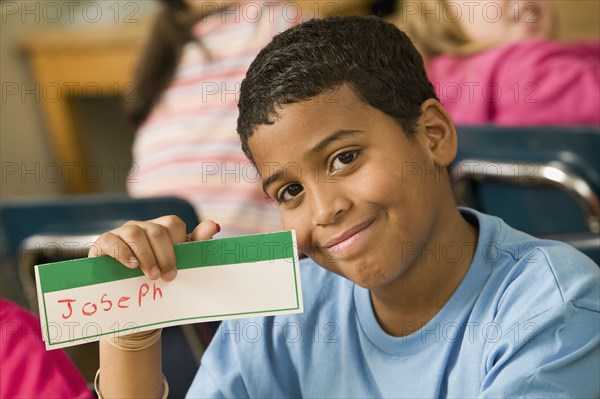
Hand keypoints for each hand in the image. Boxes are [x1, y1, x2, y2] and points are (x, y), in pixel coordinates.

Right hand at [89, 216, 219, 281]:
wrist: (133, 306)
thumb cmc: (159, 281)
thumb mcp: (179, 265)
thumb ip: (195, 245)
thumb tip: (213, 225)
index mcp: (161, 230)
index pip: (173, 224)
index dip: (178, 244)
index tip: (177, 269)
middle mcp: (142, 227)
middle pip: (156, 230)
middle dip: (164, 255)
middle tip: (167, 278)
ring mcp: (122, 233)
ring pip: (135, 233)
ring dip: (146, 255)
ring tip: (151, 276)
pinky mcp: (103, 243)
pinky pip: (111, 240)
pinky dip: (122, 253)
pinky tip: (131, 266)